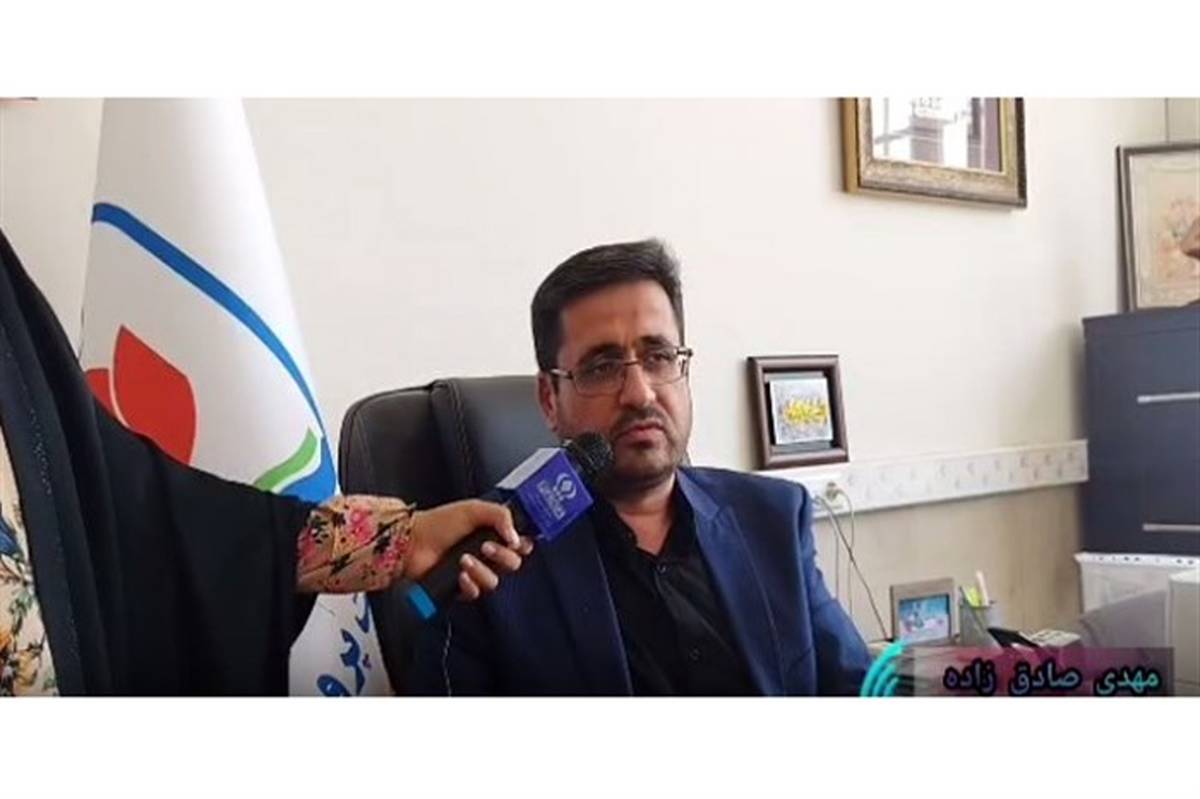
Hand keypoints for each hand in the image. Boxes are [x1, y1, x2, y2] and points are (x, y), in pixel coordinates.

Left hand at [404, 499, 534, 599]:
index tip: (515, 542)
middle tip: (486, 547)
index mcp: (493, 533)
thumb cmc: (440, 522)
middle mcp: (487, 554)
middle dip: (502, 556)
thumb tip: (517, 538)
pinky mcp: (462, 588)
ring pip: (495, 580)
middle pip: (513, 564)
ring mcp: (475, 572)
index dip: (522, 545)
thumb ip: (502, 516)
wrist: (413, 541)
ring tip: (464, 559)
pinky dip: (469, 584)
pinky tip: (459, 574)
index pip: (521, 544)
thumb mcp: (474, 509)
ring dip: (481, 570)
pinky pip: (476, 593)